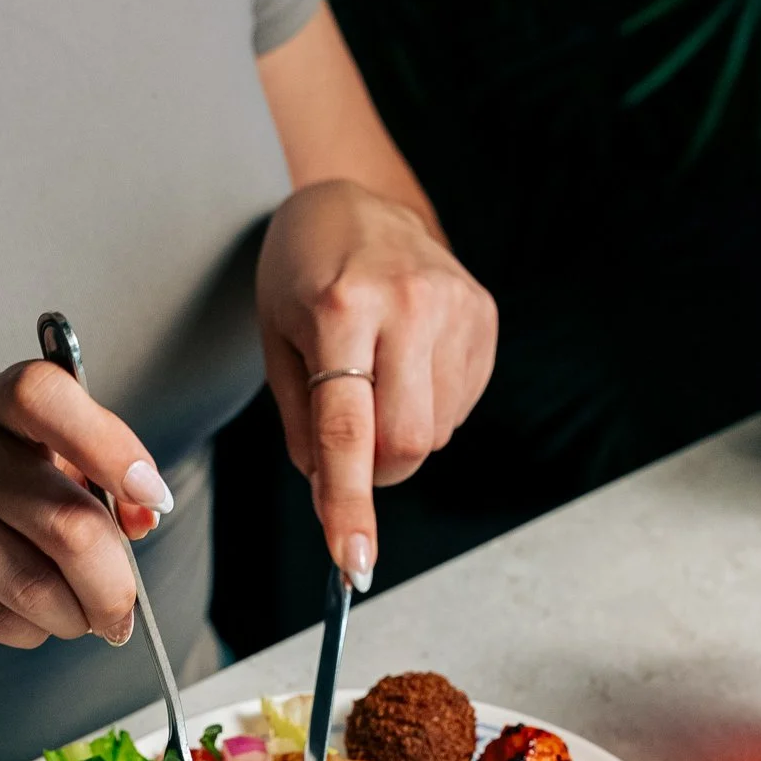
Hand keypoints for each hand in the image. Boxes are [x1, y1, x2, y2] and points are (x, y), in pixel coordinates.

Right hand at [0, 362, 175, 652]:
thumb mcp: (26, 467)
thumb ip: (92, 482)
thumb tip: (144, 514)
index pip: (48, 397)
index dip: (113, 448)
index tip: (152, 497)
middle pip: (66, 523)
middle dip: (114, 585)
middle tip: (122, 610)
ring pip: (37, 587)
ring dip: (73, 618)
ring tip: (72, 615)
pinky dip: (29, 630)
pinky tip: (17, 614)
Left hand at [257, 180, 497, 588]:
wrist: (354, 199)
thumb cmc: (302, 273)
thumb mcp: (276, 342)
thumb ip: (303, 425)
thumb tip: (332, 494)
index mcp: (343, 309)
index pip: (349, 432)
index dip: (350, 504)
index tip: (353, 561)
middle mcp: (409, 304)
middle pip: (406, 444)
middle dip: (375, 472)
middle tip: (348, 449)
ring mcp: (456, 307)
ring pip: (434, 434)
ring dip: (398, 435)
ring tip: (374, 377)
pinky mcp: (484, 317)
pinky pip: (457, 409)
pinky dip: (426, 409)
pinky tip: (405, 364)